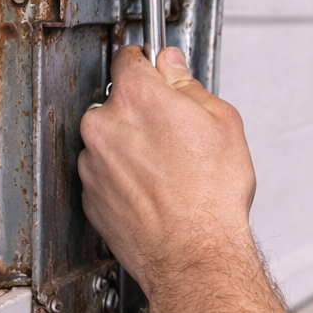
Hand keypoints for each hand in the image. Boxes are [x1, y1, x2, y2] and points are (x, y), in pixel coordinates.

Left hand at [77, 46, 256, 295]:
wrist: (194, 254)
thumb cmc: (210, 197)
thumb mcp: (222, 122)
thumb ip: (188, 84)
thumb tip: (173, 67)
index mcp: (136, 97)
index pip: (130, 57)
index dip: (150, 64)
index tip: (159, 71)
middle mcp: (104, 125)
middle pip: (119, 101)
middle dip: (144, 111)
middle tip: (178, 133)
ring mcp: (93, 163)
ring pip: (111, 139)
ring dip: (132, 145)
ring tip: (170, 169)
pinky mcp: (90, 196)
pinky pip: (106, 173)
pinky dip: (125, 177)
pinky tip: (156, 189)